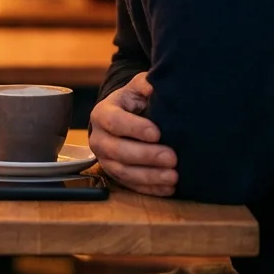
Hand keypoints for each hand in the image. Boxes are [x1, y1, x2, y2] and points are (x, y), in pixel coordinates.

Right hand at [88, 73, 178, 195]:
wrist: (123, 118)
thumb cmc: (133, 102)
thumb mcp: (137, 89)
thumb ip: (145, 84)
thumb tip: (155, 85)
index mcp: (103, 114)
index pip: (115, 122)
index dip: (135, 128)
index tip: (157, 133)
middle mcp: (99, 138)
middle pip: (118, 150)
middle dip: (146, 156)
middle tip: (171, 157)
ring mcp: (105, 159)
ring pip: (124, 172)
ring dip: (150, 176)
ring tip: (174, 177)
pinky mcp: (115, 175)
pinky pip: (131, 186)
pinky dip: (150, 189)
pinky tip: (168, 188)